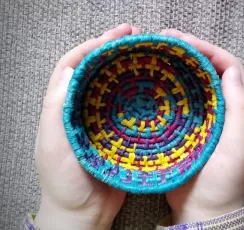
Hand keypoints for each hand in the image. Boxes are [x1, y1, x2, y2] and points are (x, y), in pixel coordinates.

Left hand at [35, 24, 140, 229]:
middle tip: (134, 36)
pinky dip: (137, 93)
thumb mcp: (53, 146)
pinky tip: (150, 84)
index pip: (73, 66)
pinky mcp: (118, 132)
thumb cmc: (64, 182)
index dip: (90, 47)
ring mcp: (101, 120)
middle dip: (112, 49)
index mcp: (63, 108)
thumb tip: (70, 71)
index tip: (112, 36)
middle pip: (96, 71)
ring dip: (126, 67)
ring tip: (144, 53)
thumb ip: (56, 109)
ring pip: (113, 85)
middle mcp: (82, 108)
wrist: (83, 213)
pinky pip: (128, 107)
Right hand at [160, 29, 243, 223]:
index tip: (185, 41)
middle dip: (190, 51)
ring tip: (157, 53)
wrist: (202, 209)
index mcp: (238, 111)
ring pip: (191, 83)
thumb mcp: (239, 148)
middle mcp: (220, 109)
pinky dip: (166, 87)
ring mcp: (200, 117)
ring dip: (176, 66)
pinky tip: (153, 80)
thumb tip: (231, 71)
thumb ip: (240, 110)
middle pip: (208, 70)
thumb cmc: (223, 183)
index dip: (210, 51)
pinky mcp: (183, 126)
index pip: (229, 69)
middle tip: (166, 40)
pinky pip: (176, 100)